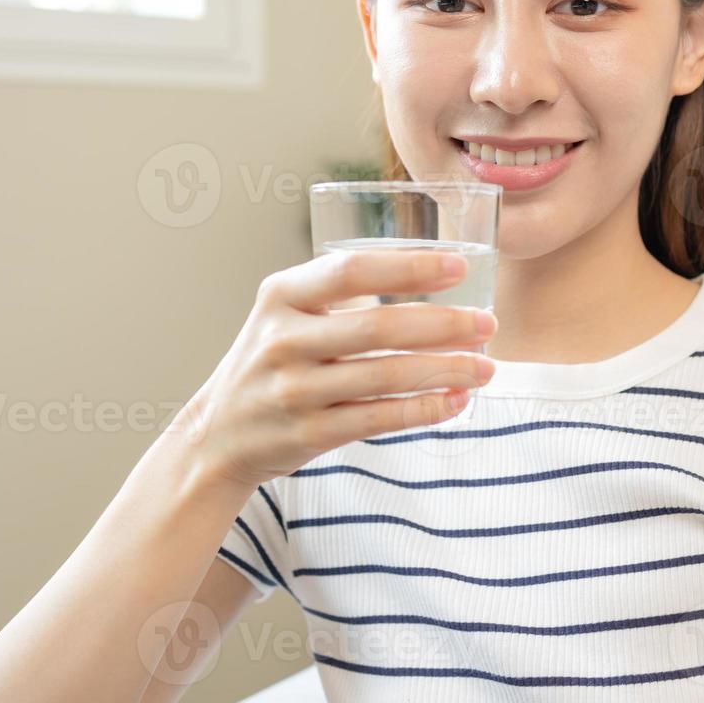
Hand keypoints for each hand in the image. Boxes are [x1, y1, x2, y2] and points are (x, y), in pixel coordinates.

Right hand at [177, 248, 497, 488]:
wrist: (215, 435)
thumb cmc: (270, 362)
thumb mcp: (286, 313)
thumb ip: (341, 293)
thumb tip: (432, 274)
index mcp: (281, 295)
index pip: (351, 270)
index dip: (409, 268)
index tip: (458, 267)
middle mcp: (283, 339)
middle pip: (378, 327)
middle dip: (444, 324)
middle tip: (488, 323)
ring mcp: (294, 389)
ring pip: (386, 376)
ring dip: (445, 370)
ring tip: (485, 366)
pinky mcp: (308, 434)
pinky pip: (378, 418)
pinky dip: (423, 409)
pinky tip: (455, 400)